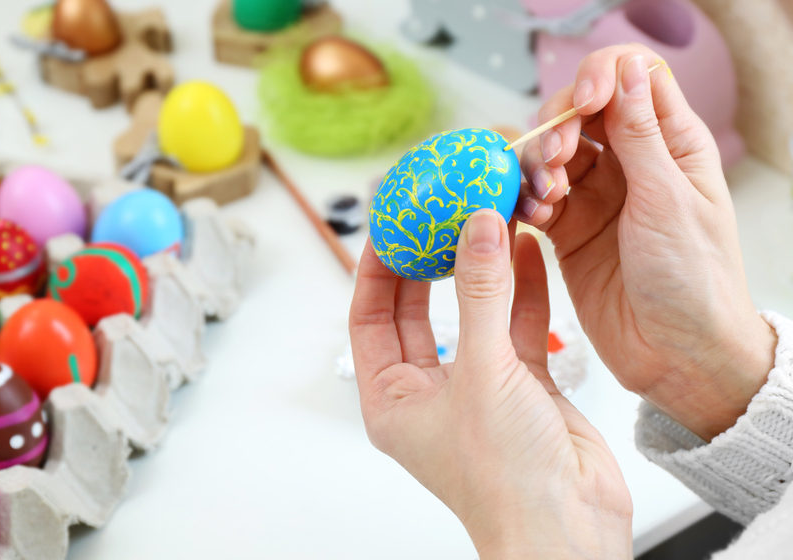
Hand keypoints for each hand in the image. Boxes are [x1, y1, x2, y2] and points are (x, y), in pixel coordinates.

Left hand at [350, 211, 632, 558]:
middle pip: (418, 309)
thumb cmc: (506, 481)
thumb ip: (481, 295)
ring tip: (486, 219)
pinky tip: (526, 250)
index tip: (390, 225)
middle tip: (437, 215)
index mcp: (392, 398)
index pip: (369, 318)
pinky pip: (516, 326)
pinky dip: (522, 289)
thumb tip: (477, 229)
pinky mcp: (523, 385)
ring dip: (480, 269)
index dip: (376, 269)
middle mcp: (431, 390)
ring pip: (472, 313)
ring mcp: (478, 386)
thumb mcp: (483, 374)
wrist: (571, 528)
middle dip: (428, 261)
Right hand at [515, 45, 776, 440]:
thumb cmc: (694, 280)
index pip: (630, 81)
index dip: (599, 79)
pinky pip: (535, 199)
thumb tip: (626, 71)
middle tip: (556, 160)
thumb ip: (640, 136)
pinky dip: (526, 200)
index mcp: (671, 146)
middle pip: (579, 116)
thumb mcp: (669, 200)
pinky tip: (533, 217)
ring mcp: (596, 199)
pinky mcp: (568, 231)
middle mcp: (630, 165)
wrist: (677, 355)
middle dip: (558, 129)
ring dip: (538, 167)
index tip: (583, 104)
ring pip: (551, 157)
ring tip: (546, 196)